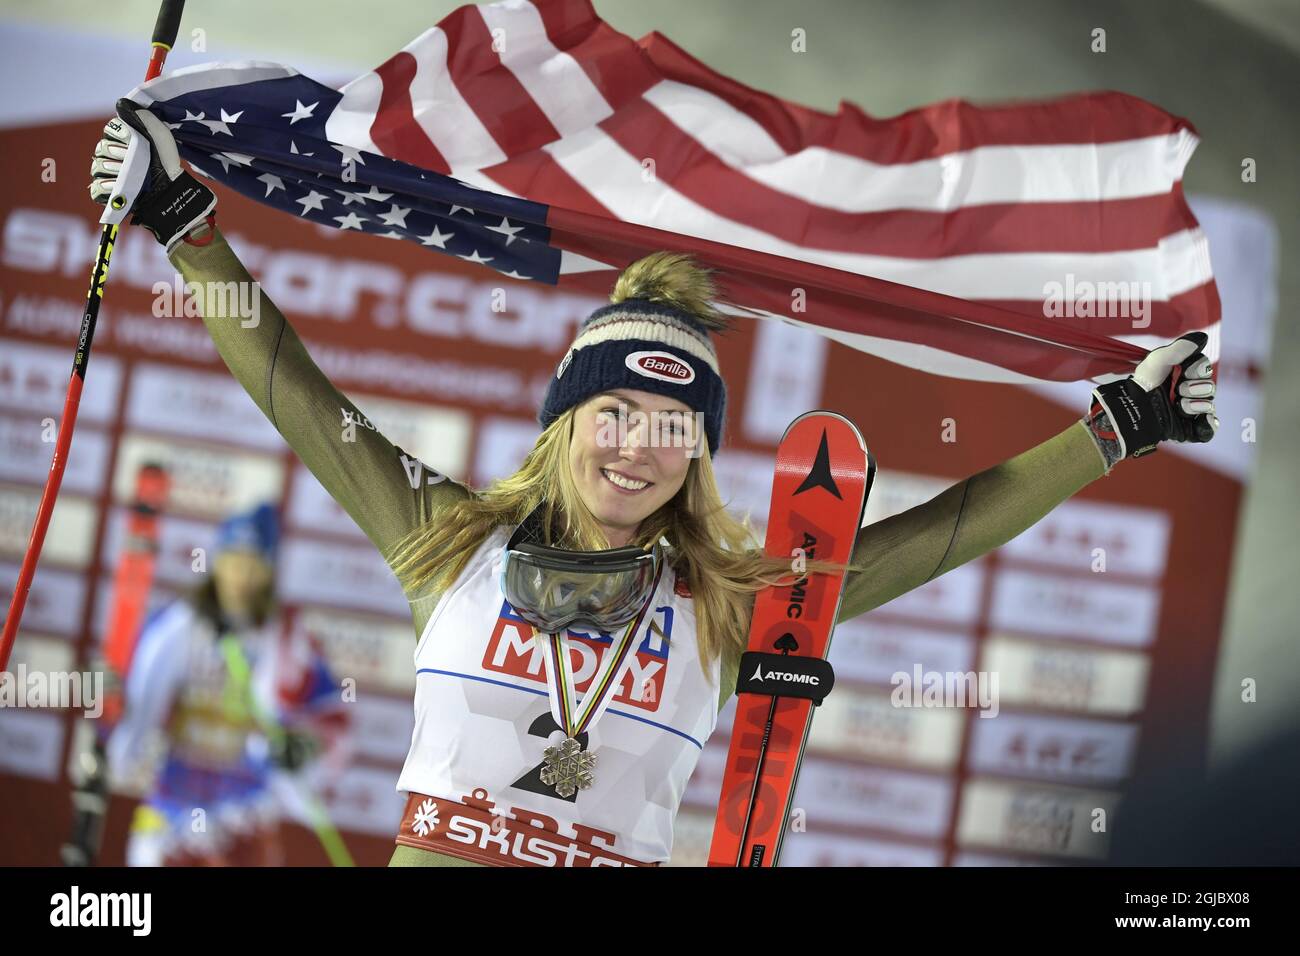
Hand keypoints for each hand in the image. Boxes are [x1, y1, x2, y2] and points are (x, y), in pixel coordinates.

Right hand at [89, 98, 215, 251]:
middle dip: (119, 154)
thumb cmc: (167, 162)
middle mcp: (110, 156)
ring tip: (131, 176)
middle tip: (136, 161)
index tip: (135, 142)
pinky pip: (96, 189)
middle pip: (101, 149)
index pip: (108, 132)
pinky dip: (107, 188)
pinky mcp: (107, 194)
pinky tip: (121, 189)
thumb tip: (121, 102)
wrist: (172, 190)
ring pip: (97, 167)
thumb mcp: (160, 135)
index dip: (121, 137)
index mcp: (120, 140)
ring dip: (114, 170)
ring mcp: (107, 175)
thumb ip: (143, 117)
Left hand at [1089, 331, 1218, 459]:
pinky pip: (1209, 427)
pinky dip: (1209, 424)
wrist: (1133, 408)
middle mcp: (1189, 392)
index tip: (1185, 370)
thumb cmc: (1143, 381)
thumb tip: (1203, 337)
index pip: (1204, 369)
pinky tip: (1201, 419)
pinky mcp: (1189, 428)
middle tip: (1178, 390)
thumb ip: (1180, 348)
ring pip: (1209, 405)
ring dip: (1195, 404)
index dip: (1199, 369)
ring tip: (1178, 406)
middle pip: (1209, 387)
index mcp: (1184, 375)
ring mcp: (1189, 410)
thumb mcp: (1158, 359)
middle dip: (1196, 387)